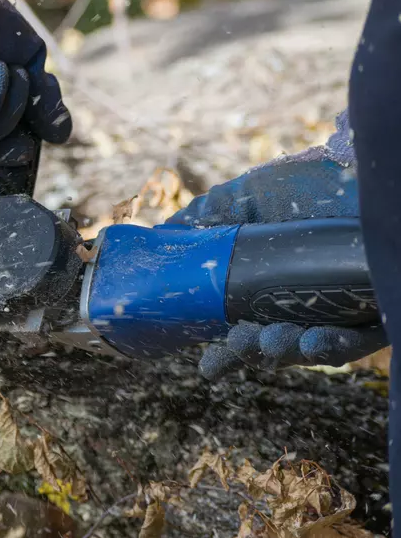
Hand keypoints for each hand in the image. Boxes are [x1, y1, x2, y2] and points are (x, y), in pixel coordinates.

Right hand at [166, 111, 386, 378]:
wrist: (364, 169)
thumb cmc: (309, 183)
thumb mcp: (249, 197)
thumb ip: (208, 215)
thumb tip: (161, 232)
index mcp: (269, 289)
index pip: (242, 331)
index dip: (225, 354)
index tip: (206, 368)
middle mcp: (303, 305)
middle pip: (271, 346)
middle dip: (249, 354)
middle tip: (234, 348)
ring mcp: (340, 312)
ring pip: (308, 349)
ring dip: (283, 351)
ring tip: (269, 342)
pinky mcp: (376, 316)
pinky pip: (352, 343)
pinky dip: (329, 345)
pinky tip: (309, 340)